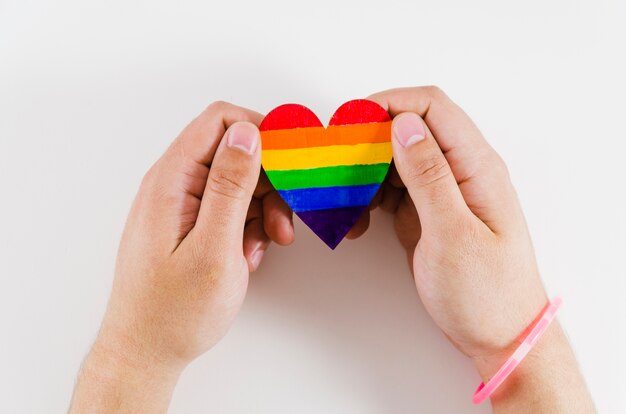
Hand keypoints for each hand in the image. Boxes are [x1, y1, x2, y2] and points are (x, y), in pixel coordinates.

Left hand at [70, 102, 292, 411]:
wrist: (146, 352)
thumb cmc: (174, 311)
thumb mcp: (213, 248)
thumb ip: (230, 187)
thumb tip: (247, 132)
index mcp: (172, 180)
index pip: (220, 121)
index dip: (262, 132)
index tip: (292, 163)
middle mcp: (174, 184)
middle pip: (234, 152)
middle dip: (269, 181)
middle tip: (283, 222)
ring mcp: (183, 204)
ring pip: (238, 181)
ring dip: (262, 208)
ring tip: (266, 245)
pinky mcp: (191, 224)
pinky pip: (230, 208)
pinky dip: (248, 226)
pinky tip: (249, 255)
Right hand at [358, 86, 594, 411]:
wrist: (499, 334)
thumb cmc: (486, 291)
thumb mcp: (454, 234)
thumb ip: (430, 176)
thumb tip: (404, 124)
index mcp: (476, 166)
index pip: (432, 108)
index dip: (389, 104)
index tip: (350, 122)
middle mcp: (459, 170)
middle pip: (408, 130)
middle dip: (368, 141)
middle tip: (336, 166)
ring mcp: (442, 192)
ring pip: (394, 160)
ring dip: (364, 173)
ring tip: (344, 201)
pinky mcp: (427, 212)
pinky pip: (392, 189)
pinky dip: (369, 197)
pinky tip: (358, 219)